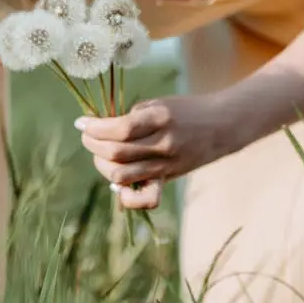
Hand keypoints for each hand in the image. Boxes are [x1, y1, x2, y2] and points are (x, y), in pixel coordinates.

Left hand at [75, 94, 240, 209]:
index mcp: (160, 118)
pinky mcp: (169, 178)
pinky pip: (145, 198)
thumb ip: (132, 118)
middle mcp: (163, 144)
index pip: (119, 129)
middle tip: (87, 135)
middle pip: (116, 153)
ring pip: (121, 175)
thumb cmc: (186, 110)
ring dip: (102, 164)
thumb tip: (101, 131)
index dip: (94, 127)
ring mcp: (167, 165)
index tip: (81, 123)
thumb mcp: (158, 104)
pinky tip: (118, 185)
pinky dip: (126, 197)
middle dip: (92, 144)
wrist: (222, 126)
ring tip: (100, 153)